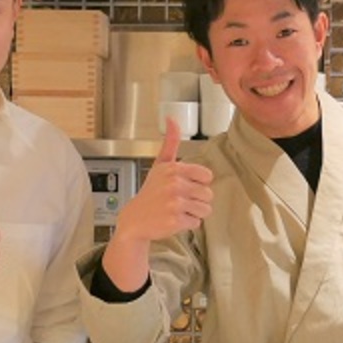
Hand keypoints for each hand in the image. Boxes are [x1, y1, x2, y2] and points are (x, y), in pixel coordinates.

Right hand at [113, 118, 213, 243]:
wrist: (134, 219)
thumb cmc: (151, 193)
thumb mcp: (160, 165)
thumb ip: (170, 143)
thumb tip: (171, 119)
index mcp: (174, 169)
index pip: (207, 176)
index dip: (199, 183)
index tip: (186, 186)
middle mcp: (175, 184)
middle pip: (208, 194)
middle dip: (197, 200)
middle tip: (181, 201)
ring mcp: (175, 203)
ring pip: (205, 209)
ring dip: (194, 213)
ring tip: (178, 210)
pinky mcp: (176, 220)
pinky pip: (196, 222)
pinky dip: (188, 224)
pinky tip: (174, 219)